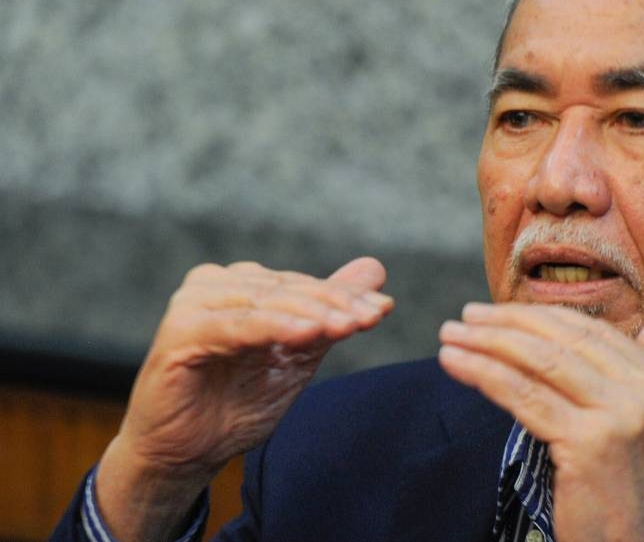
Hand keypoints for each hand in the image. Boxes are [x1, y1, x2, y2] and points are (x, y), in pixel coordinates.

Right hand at [96, 257, 392, 540]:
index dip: (346, 297)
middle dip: (335, 304)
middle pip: (288, 289)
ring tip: (348, 326)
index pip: (303, 285)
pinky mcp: (180, 332)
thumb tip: (375, 269)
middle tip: (372, 316)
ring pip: (266, 303)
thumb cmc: (237, 403)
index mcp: (244, 285)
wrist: (186, 454)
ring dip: (311, 314)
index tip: (383, 310)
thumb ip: (330, 311)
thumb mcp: (298, 355)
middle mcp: (217, 284)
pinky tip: (306, 335)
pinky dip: (274, 328)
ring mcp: (195, 304)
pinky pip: (236, 326)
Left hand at [439, 303, 643, 541]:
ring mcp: (625, 417)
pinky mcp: (591, 442)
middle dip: (508, 323)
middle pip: (566, 341)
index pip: (595, 334)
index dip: (541, 317)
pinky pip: (525, 395)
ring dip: (487, 343)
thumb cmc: (626, 492)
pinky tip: (456, 364)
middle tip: (465, 316)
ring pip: (542, 362)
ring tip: (450, 336)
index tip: (498, 311)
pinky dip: (484, 374)